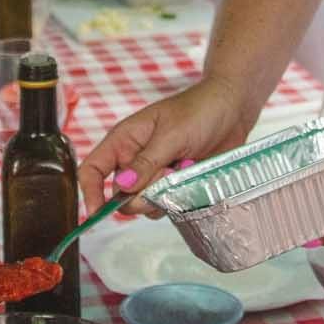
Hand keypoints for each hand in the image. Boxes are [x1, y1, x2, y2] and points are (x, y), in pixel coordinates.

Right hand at [78, 77, 251, 213]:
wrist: (233, 110)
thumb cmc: (199, 110)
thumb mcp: (171, 135)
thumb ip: (146, 163)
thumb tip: (122, 187)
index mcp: (124, 140)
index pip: (93, 169)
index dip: (90, 192)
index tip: (98, 213)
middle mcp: (135, 159)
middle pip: (120, 194)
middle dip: (141, 194)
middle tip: (167, 175)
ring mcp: (155, 174)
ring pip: (144, 203)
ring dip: (163, 196)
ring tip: (183, 170)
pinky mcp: (174, 184)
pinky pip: (166, 204)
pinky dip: (178, 199)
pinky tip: (191, 177)